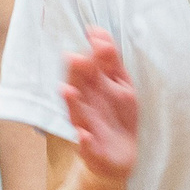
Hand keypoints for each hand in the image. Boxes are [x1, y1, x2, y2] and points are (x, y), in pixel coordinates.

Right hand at [59, 31, 137, 181]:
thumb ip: (110, 61)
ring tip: (68, 91)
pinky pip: (87, 146)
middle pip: (79, 88)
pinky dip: (84, 141)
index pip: (88, 67)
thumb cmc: (118, 117)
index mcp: (94, 89)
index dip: (92, 53)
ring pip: (78, 115)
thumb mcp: (121, 86)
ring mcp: (87, 129)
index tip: (93, 33)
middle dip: (77, 74)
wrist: (119, 158)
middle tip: (74, 57)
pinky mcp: (92, 151)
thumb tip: (98, 32)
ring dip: (73, 104)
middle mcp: (86, 106)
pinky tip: (83, 135)